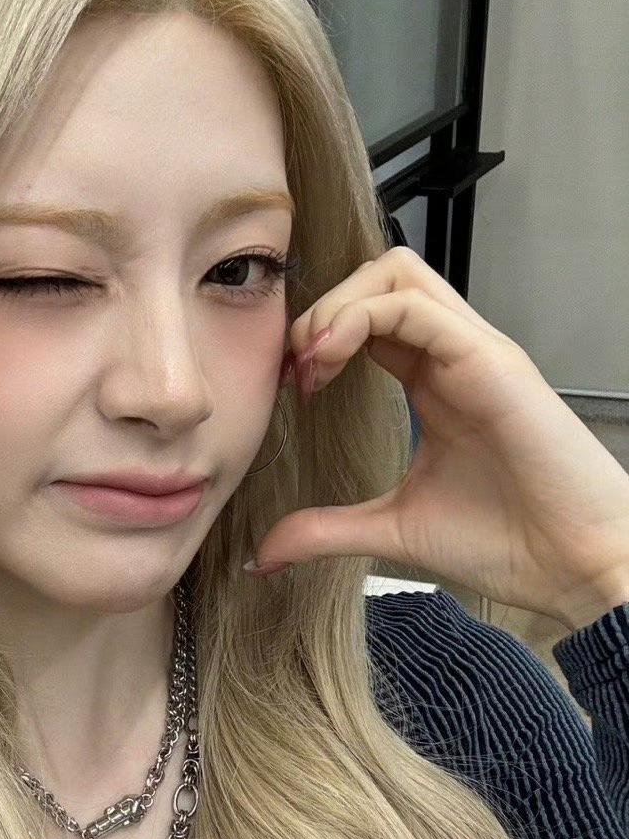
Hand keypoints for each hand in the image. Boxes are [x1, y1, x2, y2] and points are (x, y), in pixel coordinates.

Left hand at [247, 247, 628, 630]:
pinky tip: (331, 360)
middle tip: (296, 370)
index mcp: (434, 381)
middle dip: (321, 309)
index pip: (368, 319)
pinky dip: (360, 318)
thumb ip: (326, 529)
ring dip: (337, 306)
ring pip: (396, 273)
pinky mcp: (490, 359)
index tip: (291, 389)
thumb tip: (266, 552)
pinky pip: (415, 305)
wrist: (572, 566)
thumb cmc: (507, 542)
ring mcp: (474, 351)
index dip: (316, 337)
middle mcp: (453, 355)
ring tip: (311, 362)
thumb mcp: (392, 530)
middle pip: (378, 278)